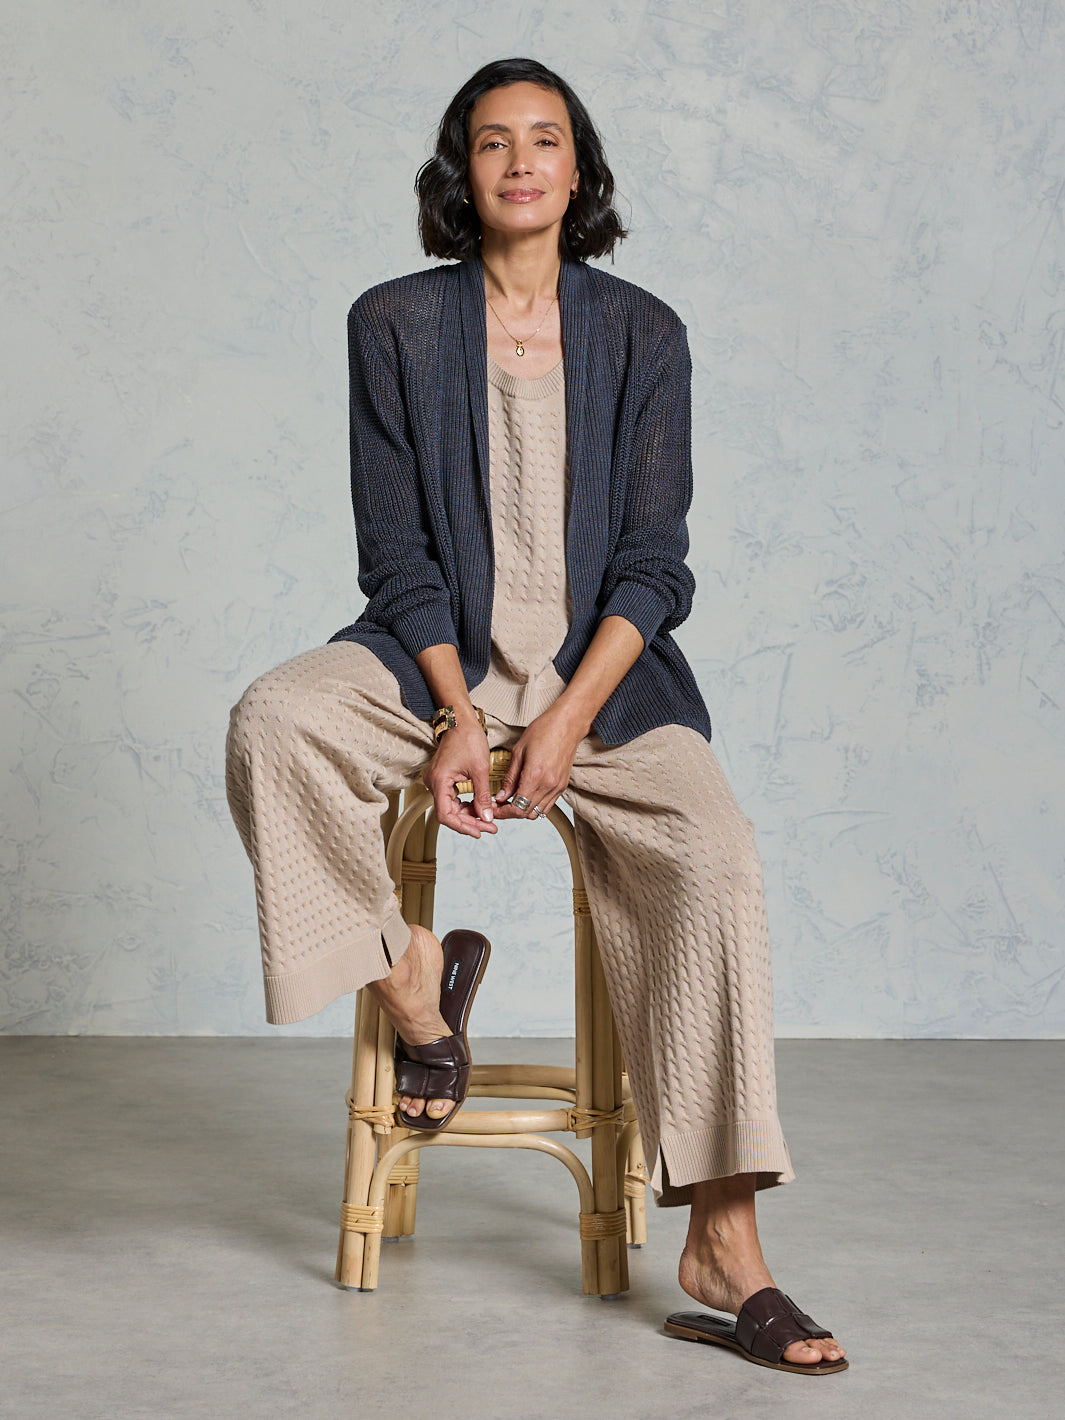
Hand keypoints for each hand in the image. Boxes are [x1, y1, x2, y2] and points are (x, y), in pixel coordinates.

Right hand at [422, 722, 497, 837]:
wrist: (461, 721)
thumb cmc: (468, 739)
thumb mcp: (479, 769)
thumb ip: (483, 796)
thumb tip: (487, 817)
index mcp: (439, 781)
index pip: (445, 815)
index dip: (463, 827)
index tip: (479, 832)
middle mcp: (433, 783)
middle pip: (448, 813)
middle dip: (470, 822)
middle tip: (489, 827)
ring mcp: (437, 781)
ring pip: (451, 807)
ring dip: (468, 815)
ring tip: (487, 820)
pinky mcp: (443, 779)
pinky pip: (451, 798)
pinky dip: (465, 805)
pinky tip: (479, 808)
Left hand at [493, 702, 587, 820]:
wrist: (568, 723)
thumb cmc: (544, 730)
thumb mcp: (519, 751)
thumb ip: (510, 777)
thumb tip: (501, 795)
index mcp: (535, 776)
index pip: (517, 808)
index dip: (503, 812)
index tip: (494, 808)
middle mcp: (548, 785)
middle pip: (526, 813)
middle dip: (510, 812)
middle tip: (499, 804)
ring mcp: (558, 787)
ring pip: (538, 812)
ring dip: (523, 810)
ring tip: (512, 800)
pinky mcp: (563, 785)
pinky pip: (547, 804)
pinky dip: (535, 804)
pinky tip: (526, 794)